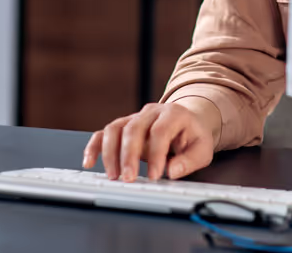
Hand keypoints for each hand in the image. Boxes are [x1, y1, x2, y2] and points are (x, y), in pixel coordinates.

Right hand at [82, 101, 217, 181]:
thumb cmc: (193, 136)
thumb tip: (172, 171)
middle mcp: (151, 112)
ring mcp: (134, 117)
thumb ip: (190, 161)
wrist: (188, 121)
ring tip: (113, 176)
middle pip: (133, 128)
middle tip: (128, 178)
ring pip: (115, 128)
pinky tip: (89, 162)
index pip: (160, 131)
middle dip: (128, 155)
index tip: (154, 176)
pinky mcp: (123, 126)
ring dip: (110, 153)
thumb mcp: (203, 149)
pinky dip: (94, 147)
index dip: (155, 154)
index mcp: (173, 114)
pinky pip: (103, 133)